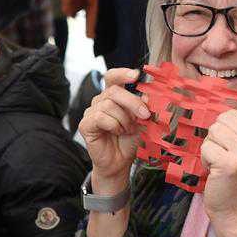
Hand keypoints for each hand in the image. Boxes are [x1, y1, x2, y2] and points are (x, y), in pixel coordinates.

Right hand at [78, 68, 148, 191]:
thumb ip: (145, 106)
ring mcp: (91, 112)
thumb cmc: (130, 141)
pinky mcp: (85, 124)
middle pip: (114, 91)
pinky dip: (114, 125)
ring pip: (109, 105)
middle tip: (145, 116)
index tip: (136, 75)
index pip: (112, 77)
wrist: (120, 162)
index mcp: (113, 96)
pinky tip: (117, 133)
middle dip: (133, 103)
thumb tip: (150, 94)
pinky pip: (101, 118)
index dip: (122, 73)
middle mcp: (100, 101)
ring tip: (127, 130)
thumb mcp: (143, 122)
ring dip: (123, 119)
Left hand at [200, 109, 236, 236]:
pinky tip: (216, 173)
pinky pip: (206, 147)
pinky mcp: (231, 163)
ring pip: (212, 132)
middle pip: (220, 122)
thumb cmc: (234, 179)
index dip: (222, 133)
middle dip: (214, 140)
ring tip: (219, 165)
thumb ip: (235, 132)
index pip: (230, 115)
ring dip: (209, 150)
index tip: (229, 152)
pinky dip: (205, 160)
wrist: (235, 211)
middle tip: (222, 159)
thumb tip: (215, 110)